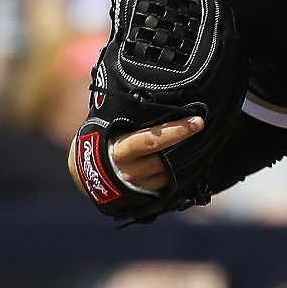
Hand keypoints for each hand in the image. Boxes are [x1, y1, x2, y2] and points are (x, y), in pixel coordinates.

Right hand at [68, 116, 202, 193]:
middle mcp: (130, 171)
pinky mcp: (145, 197)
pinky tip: (189, 160)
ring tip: (199, 142)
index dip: (177, 131)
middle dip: (187, 144)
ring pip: (171, 172)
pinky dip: (179, 172)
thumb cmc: (97, 143)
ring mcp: (138, 187)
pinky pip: (169, 184)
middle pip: (167, 157)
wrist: (83, 176)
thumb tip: (145, 90)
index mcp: (120, 151)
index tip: (197, 122)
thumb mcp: (106, 127)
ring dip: (185, 158)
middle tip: (203, 127)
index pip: (152, 140)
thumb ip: (126, 115)